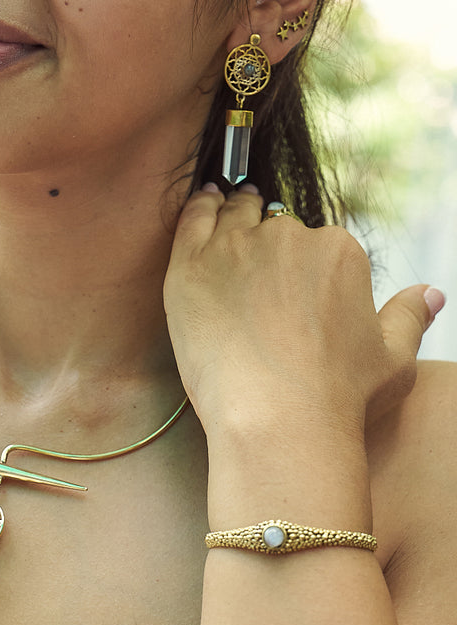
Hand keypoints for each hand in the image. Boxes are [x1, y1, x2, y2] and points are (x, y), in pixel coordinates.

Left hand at [164, 185, 440, 438]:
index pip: (319, 242)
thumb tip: (432, 293)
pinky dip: (198, 209)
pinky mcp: (191, 265)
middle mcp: (288, 238)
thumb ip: (410, 316)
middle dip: (271, 242)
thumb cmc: (340, 397)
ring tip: (228, 209)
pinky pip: (192, 221)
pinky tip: (203, 203)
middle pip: (276, 227)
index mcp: (338, 251)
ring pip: (235, 216)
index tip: (298, 283)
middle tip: (260, 263)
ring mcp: (236, 247)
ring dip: (235, 214)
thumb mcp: (395, 359)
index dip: (307, 264)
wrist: (277, 421)